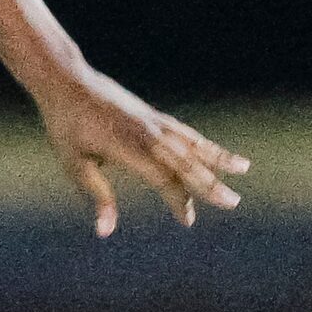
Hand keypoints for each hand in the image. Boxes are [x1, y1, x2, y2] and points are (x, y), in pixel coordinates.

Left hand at [29, 64, 247, 235]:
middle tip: (234, 203)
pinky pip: (184, 132)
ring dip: (218, 157)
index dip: (178, 200)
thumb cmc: (66, 126)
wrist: (67, 80)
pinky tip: (214, 153)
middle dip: (211, 184)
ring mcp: (153, 121)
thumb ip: (97, 196)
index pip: (163, 178)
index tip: (188, 220)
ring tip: (244, 168)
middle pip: (186, 162)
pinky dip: (202, 144)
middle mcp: (147, 133)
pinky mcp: (152, 115)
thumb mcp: (74, 164)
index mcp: (129, 147)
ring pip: (192, 143)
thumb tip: (105, 232)